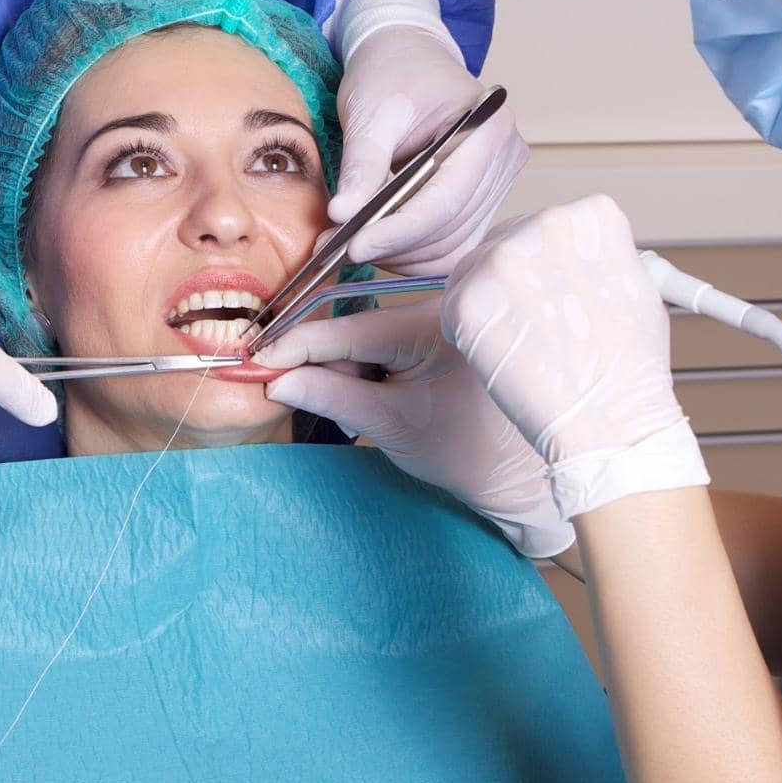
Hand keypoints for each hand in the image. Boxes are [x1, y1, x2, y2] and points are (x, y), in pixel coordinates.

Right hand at [257, 300, 573, 557]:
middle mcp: (446, 308)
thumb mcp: (389, 427)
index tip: (259, 357)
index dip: (297, 344)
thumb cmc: (465, 454)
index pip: (349, 330)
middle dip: (326, 361)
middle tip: (299, 392)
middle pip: (359, 325)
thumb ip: (331, 397)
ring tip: (355, 407)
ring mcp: (450, 315)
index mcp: (436, 328)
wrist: (522, 474)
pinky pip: (394, 334)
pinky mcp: (449, 327)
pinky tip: (375, 393)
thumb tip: (276, 380)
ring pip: (373, 330)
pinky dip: (373, 363)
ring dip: (350, 366)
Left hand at [330, 27, 528, 269]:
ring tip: (352, 242)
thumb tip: (342, 214)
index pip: (445, 198)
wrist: (407, 57)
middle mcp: (504, 158)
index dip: (398, 230)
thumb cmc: (391, 73)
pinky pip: (453, 242)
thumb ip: (361, 164)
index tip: (353, 246)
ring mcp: (498, 181)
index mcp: (487, 127)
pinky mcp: (482, 199)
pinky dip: (415, 251)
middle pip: (448, 226)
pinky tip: (381, 241)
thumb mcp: (369, 111)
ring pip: (451, 243)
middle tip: (336, 246)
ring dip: (401, 252)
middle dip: (392, 244)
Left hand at [441, 196, 705, 521]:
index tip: (559, 297)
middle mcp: (546, 224)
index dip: (547, 266)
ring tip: (524, 344)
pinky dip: (466, 330)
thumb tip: (569, 249)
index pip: (548, 224)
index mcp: (593, 215)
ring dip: (488, 304)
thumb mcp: (635, 284)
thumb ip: (596, 254)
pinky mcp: (468, 298)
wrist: (611, 421)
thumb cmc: (628, 366)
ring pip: (475, 270)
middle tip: (535, 328)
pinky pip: (452, 304)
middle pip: (506, 241)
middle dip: (512, 282)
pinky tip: (500, 355)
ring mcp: (504, 259)